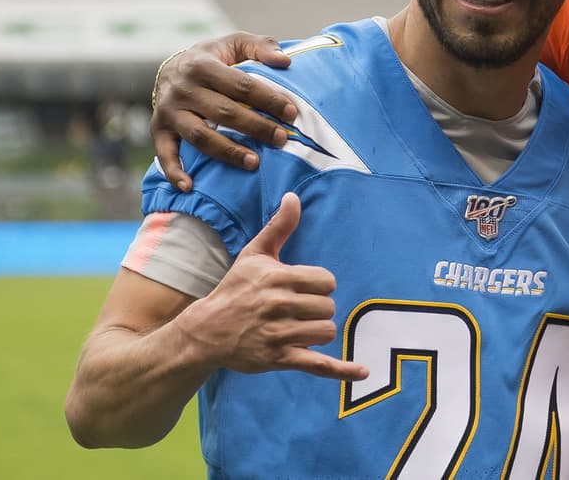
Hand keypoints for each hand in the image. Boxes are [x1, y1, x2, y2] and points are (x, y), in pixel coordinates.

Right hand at [150, 32, 296, 190]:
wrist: (171, 67)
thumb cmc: (213, 58)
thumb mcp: (235, 43)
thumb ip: (261, 46)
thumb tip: (285, 61)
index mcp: (203, 65)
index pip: (241, 85)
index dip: (268, 99)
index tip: (291, 113)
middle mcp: (183, 89)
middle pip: (224, 113)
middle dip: (256, 127)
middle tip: (281, 139)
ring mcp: (169, 111)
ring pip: (200, 136)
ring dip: (228, 152)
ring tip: (255, 162)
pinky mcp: (159, 130)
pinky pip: (165, 154)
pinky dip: (174, 172)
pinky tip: (190, 186)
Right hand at [176, 193, 367, 380]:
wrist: (206, 330)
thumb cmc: (235, 289)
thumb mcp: (254, 255)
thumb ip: (278, 226)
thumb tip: (294, 196)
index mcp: (277, 279)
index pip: (326, 281)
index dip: (320, 286)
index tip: (305, 289)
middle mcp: (278, 306)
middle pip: (328, 307)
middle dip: (319, 309)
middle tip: (299, 310)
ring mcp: (278, 334)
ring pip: (326, 331)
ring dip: (319, 331)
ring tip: (300, 328)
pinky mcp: (278, 358)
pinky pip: (318, 364)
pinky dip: (341, 370)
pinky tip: (363, 372)